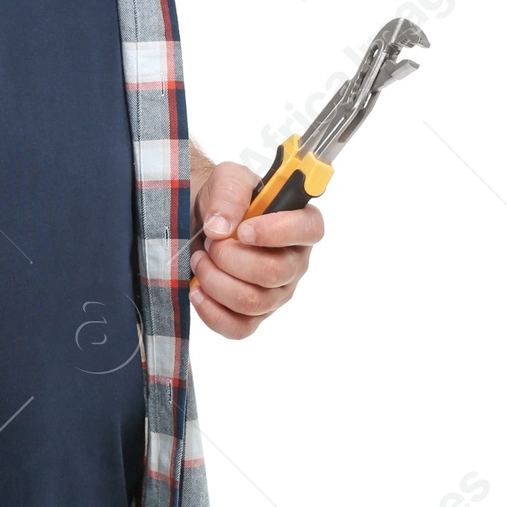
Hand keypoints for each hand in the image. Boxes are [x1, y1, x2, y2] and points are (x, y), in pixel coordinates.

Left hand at [188, 159, 324, 339]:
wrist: (200, 221)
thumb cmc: (223, 200)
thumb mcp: (226, 178)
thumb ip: (229, 192)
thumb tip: (222, 227)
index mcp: (299, 224)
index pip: (309, 230)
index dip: (278, 232)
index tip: (244, 229)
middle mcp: (294, 262)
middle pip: (272, 273)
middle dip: (230, 257)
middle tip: (210, 242)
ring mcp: (276, 293)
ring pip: (252, 301)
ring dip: (215, 280)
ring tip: (200, 259)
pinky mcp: (253, 316)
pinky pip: (239, 328)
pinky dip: (212, 313)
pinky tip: (197, 292)